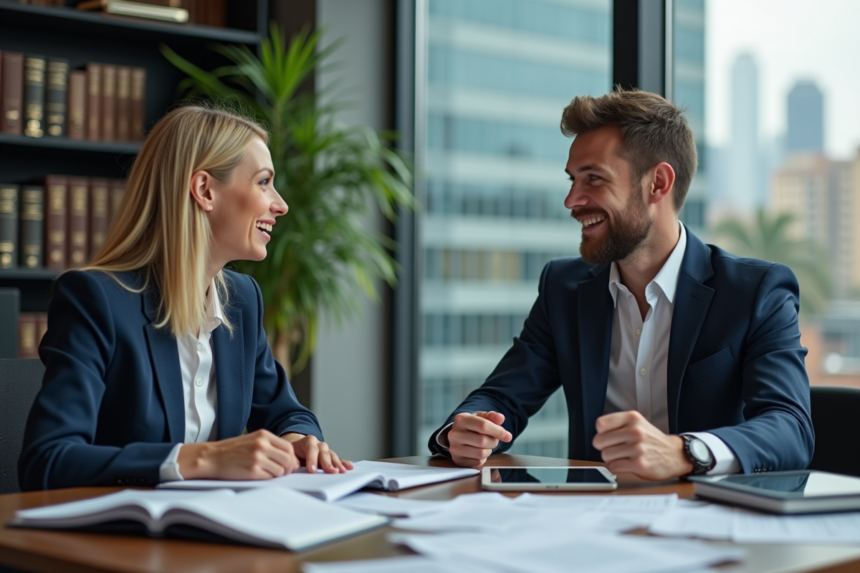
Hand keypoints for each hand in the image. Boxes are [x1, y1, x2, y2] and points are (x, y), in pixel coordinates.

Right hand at [178, 429, 300, 479]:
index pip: (288, 447)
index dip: (291, 458)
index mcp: (264, 435)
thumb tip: (290, 458)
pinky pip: (270, 478)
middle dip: (288, 468)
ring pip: (280, 470)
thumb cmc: (232, 450)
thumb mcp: (253, 440)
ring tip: (268, 473)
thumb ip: (270, 446)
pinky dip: (268, 478)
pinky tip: (260, 476)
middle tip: (283, 472)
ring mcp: (257, 458)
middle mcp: (262, 445)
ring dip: (277, 474)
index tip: (289, 464)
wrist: (212, 457)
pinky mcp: (252, 471)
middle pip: (288, 459)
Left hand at [282, 433, 352, 473]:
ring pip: (332, 455)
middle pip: (324, 452)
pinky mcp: (330, 456)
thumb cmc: (292, 454)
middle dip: (327, 463)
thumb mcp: (290, 455)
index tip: (312, 470)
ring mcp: (325, 450)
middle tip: (330, 471)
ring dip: (337, 464)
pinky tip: (349, 467)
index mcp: (307, 441)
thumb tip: (293, 467)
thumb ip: (292, 460)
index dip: (312, 459)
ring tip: (341, 471)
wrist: (296, 448)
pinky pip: (337, 459)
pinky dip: (343, 463)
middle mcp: (318, 444)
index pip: (311, 449)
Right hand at [447, 411, 512, 467]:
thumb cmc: (472, 426)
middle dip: (493, 441)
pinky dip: (483, 458)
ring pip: (481, 453)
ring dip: (488, 450)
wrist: (458, 436)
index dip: (498, 431)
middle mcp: (455, 434)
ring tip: (485, 445)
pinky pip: (477, 462)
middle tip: (493, 439)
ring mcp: (455, 448)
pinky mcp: (458, 460)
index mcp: (461, 419)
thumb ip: (492, 416)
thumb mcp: (481, 417)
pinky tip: (479, 451)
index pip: (483, 425)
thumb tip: (501, 418)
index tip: (507, 436)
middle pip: (483, 441)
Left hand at [592, 411, 692, 479]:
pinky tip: (627, 464)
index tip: (608, 436)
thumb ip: (617, 424)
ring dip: (611, 458)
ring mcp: (638, 449)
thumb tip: (597, 434)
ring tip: (623, 456)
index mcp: (632, 418)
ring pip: (605, 455)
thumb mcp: (637, 423)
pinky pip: (613, 467)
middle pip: (599, 441)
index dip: (601, 432)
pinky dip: (617, 467)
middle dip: (604, 447)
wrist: (674, 454)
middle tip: (614, 448)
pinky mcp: (639, 465)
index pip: (600, 424)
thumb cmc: (651, 439)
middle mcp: (635, 431)